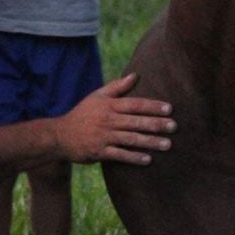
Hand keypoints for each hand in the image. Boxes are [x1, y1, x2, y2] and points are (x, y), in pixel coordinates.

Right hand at [54, 73, 174, 165]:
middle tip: (174, 126)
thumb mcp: (96, 96)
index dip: (153, 106)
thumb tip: (136, 75)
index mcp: (109, 105)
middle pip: (136, 122)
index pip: (135, 104)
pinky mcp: (99, 152)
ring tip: (167, 144)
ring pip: (131, 139)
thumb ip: (117, 87)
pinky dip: (134, 157)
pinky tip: (148, 159)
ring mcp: (103, 136)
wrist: (60, 135)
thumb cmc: (82, 114)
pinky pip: (120, 155)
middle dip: (156, 124)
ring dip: (150, 142)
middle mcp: (107, 120)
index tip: (169, 108)